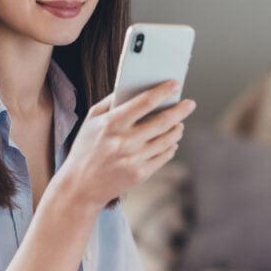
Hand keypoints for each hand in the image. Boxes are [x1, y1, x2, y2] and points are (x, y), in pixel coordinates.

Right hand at [53, 81, 195, 208]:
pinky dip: (171, 147)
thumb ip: (112, 102)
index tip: (175, 84)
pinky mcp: (140, 175)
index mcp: (111, 124)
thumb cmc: (85, 148)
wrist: (79, 187)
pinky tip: (172, 141)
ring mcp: (133, 160)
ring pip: (167, 140)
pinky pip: (164, 156)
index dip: (163, 92)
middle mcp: (124, 142)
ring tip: (180, 123)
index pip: (144, 103)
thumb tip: (136, 87)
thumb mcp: (91, 120)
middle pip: (162, 122)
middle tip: (190, 104)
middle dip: (180, 111)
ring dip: (177, 129)